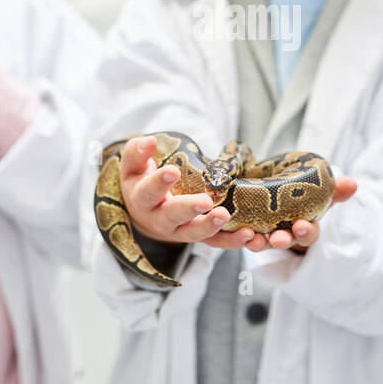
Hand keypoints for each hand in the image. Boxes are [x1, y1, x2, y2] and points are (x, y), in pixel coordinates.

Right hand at [118, 136, 243, 248]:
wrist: (147, 213)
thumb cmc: (143, 181)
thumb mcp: (134, 167)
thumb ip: (137, 152)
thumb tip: (150, 141)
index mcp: (142, 200)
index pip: (148, 191)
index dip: (159, 182)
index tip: (173, 171)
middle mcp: (159, 220)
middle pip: (172, 217)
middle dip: (189, 209)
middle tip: (205, 201)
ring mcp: (179, 231)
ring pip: (194, 234)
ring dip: (211, 227)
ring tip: (225, 216)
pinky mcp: (198, 237)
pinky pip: (215, 242)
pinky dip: (232, 241)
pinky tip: (249, 234)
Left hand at [243, 176, 357, 253]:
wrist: (272, 195)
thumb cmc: (301, 197)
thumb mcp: (319, 193)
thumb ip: (334, 190)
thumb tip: (352, 183)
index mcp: (303, 227)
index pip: (308, 234)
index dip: (306, 231)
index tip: (301, 226)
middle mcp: (284, 235)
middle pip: (284, 241)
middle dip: (281, 240)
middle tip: (277, 239)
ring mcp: (264, 235)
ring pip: (262, 243)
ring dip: (258, 242)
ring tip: (252, 239)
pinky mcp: (244, 232)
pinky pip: (240, 238)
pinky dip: (237, 237)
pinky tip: (237, 232)